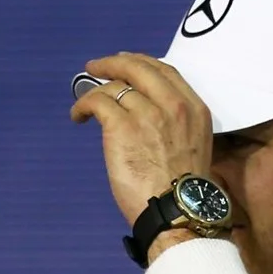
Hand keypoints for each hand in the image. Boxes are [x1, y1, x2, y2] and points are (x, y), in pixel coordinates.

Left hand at [68, 52, 214, 230]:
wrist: (176, 212)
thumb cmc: (183, 192)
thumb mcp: (193, 147)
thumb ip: (176, 124)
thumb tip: (147, 113)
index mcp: (194, 109)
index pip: (165, 71)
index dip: (141, 62)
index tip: (125, 62)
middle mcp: (173, 105)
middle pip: (139, 68)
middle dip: (114, 63)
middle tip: (96, 67)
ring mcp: (147, 113)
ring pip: (115, 87)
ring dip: (95, 92)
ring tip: (85, 107)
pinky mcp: (121, 126)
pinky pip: (97, 102)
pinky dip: (83, 104)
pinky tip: (78, 116)